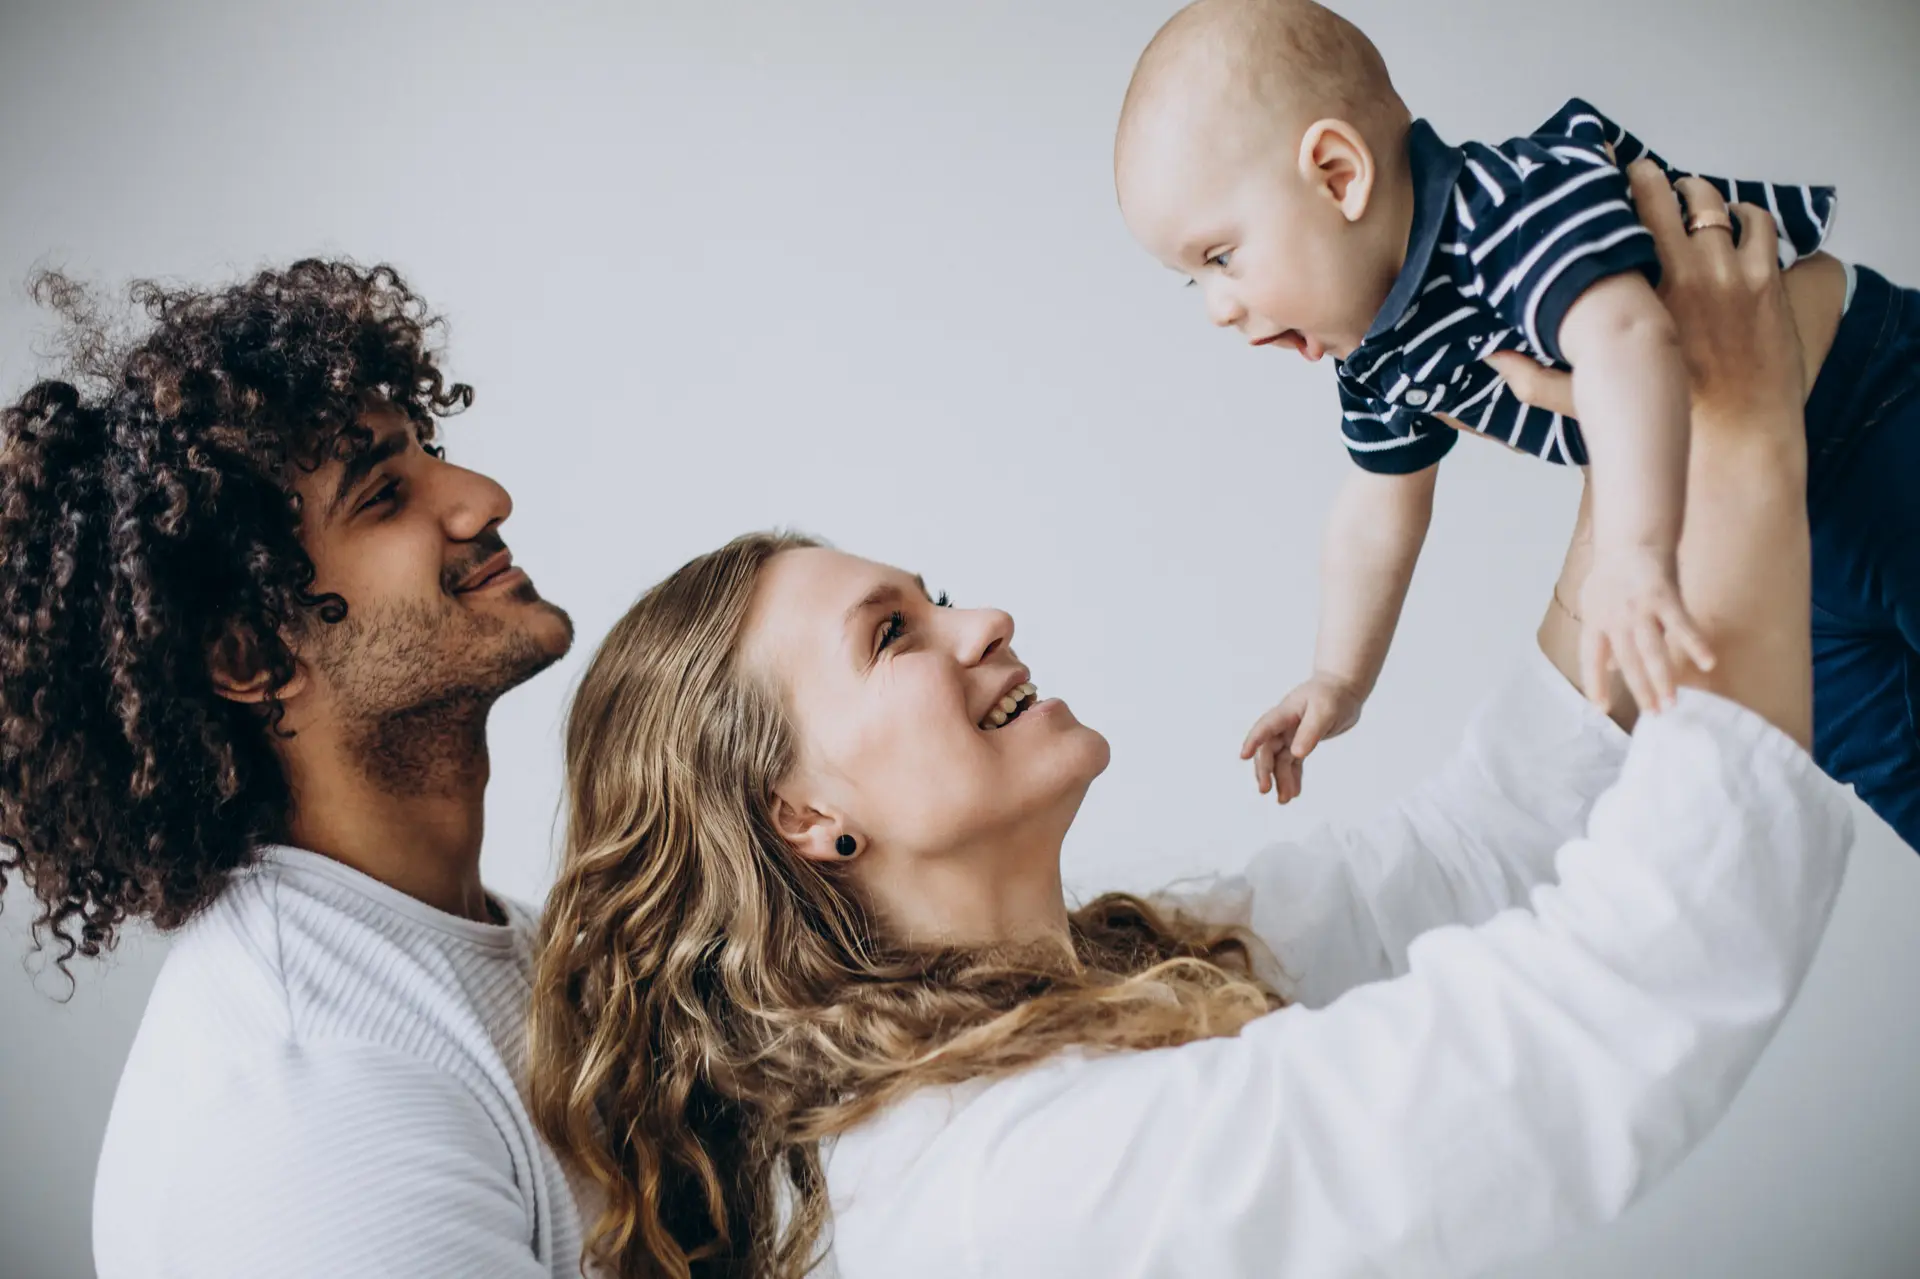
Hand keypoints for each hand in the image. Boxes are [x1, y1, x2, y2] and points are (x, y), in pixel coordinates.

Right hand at [1239, 673, 1364, 803]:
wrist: (1344, 688)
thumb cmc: (1334, 695)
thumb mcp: (1325, 712)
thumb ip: (1310, 732)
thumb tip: (1297, 754)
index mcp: (1285, 712)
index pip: (1264, 727)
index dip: (1253, 741)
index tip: (1243, 756)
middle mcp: (1284, 725)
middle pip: (1268, 749)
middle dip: (1264, 769)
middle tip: (1265, 790)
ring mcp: (1291, 734)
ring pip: (1279, 760)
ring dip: (1280, 779)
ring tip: (1284, 800)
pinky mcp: (1301, 742)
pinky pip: (1293, 763)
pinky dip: (1292, 777)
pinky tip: (1293, 792)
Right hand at [1487, 162, 1805, 425]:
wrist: (1739, 437)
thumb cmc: (1669, 419)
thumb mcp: (1590, 401)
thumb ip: (1537, 379)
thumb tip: (1493, 359)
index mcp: (1640, 296)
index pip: (1619, 221)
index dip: (1608, 192)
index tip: (1598, 182)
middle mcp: (1686, 272)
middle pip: (1666, 193)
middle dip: (1649, 178)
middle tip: (1639, 176)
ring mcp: (1731, 273)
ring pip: (1714, 203)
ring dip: (1698, 193)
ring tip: (1687, 196)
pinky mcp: (1766, 281)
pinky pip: (1760, 225)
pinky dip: (1745, 215)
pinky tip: (1735, 220)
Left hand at [1578, 544, 1715, 711]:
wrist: (1631, 539)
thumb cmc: (1612, 576)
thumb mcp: (1593, 605)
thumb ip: (1600, 636)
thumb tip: (1608, 669)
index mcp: (1595, 620)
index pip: (1591, 658)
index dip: (1595, 683)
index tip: (1600, 708)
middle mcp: (1614, 618)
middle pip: (1627, 661)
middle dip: (1640, 690)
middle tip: (1654, 715)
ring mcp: (1639, 608)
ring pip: (1651, 651)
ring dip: (1663, 678)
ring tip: (1672, 703)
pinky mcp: (1663, 597)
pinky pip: (1681, 625)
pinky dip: (1694, 644)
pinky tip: (1708, 662)